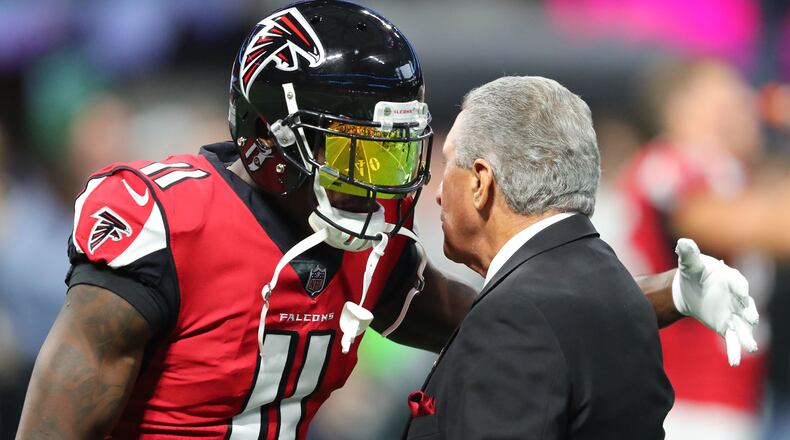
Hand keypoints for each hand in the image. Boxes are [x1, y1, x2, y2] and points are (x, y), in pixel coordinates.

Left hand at [672, 238, 758, 365]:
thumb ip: (689, 254)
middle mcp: (737, 297)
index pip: (738, 282)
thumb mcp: (690, 263)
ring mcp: (733, 313)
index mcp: (731, 278)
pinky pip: (732, 338)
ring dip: (748, 336)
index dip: (739, 287)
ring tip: (751, 347)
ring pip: (743, 326)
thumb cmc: (693, 272)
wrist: (688, 288)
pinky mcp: (725, 325)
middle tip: (752, 318)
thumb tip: (683, 242)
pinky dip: (735, 350)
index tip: (741, 292)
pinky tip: (734, 362)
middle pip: (746, 305)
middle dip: (749, 311)